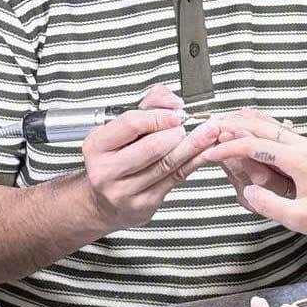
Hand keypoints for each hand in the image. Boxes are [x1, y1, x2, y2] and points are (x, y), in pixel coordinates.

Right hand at [81, 85, 222, 229]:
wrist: (100, 203)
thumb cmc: (111, 160)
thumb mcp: (118, 130)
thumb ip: (147, 107)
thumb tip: (172, 101)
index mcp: (97, 146)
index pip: (131, 124)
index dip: (158, 116)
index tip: (175, 114)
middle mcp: (107, 170)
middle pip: (152, 147)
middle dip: (176, 133)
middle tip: (189, 125)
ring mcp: (125, 191)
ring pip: (167, 164)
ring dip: (192, 146)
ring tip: (209, 133)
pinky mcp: (143, 205)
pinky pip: (175, 179)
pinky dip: (193, 163)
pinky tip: (203, 152)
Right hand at [206, 113, 306, 243]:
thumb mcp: (299, 218)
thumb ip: (269, 203)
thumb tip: (248, 191)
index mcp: (298, 159)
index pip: (253, 145)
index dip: (227, 149)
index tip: (208, 155)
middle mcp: (304, 146)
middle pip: (262, 126)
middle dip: (234, 125)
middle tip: (211, 125)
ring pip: (274, 126)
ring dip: (250, 123)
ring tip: (229, 118)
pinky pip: (285, 134)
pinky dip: (266, 129)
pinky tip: (261, 127)